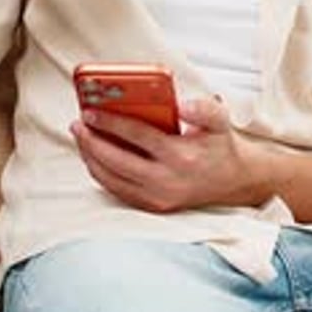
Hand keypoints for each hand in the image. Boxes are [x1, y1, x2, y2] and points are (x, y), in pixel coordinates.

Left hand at [71, 97, 267, 212]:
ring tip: (80, 136)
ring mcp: (157, 198)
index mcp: (180, 156)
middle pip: (116, 161)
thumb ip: (203, 108)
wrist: (234, 181)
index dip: (110, 123)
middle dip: (91, 142)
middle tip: (77, 124)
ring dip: (90, 158)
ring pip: (111, 179)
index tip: (91, 111)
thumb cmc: (220, 145)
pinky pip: (116, 191)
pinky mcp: (152, 207)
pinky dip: (100, 173)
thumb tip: (181, 104)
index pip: (137, 136)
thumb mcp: (219, 121)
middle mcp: (166, 181)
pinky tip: (93, 156)